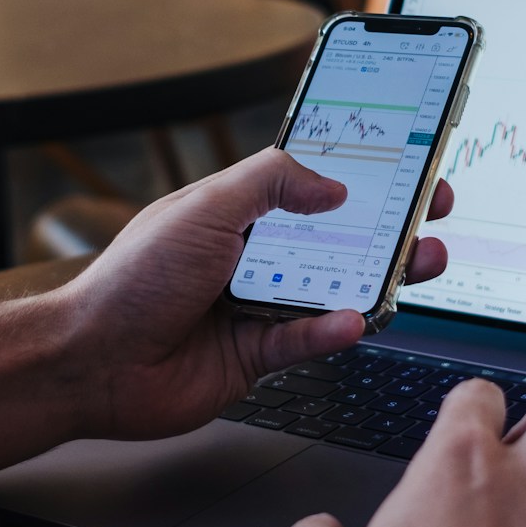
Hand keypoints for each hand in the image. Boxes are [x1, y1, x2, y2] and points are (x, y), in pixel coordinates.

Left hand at [56, 148, 452, 442]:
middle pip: (337, 238)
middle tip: (434, 214)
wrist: (91, 362)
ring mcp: (256, 307)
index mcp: (237, 212)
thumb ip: (270, 183)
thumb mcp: (205, 207)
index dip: (360, 174)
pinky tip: (352, 320)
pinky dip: (332, 331)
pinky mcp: (256, 357)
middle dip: (390, 226)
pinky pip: (308, 342)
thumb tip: (331, 185)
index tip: (408, 164)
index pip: (311, 184)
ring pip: (334, 291)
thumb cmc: (132, 280)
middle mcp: (252, 257)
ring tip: (419, 264)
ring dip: (379, 278)